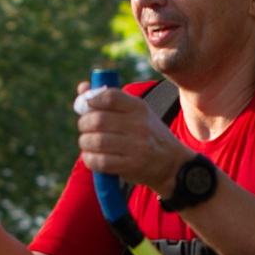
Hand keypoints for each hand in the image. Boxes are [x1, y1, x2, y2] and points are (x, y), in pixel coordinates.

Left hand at [74, 83, 192, 192]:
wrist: (172, 164)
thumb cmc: (148, 136)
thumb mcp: (136, 114)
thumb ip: (110, 101)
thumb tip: (82, 88)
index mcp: (139, 108)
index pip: (110, 97)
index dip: (91, 100)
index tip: (85, 107)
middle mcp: (139, 125)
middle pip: (98, 120)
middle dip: (84, 124)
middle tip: (85, 129)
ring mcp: (137, 146)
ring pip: (97, 141)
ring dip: (85, 142)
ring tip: (87, 143)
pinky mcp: (132, 166)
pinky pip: (102, 162)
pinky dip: (90, 159)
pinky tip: (90, 157)